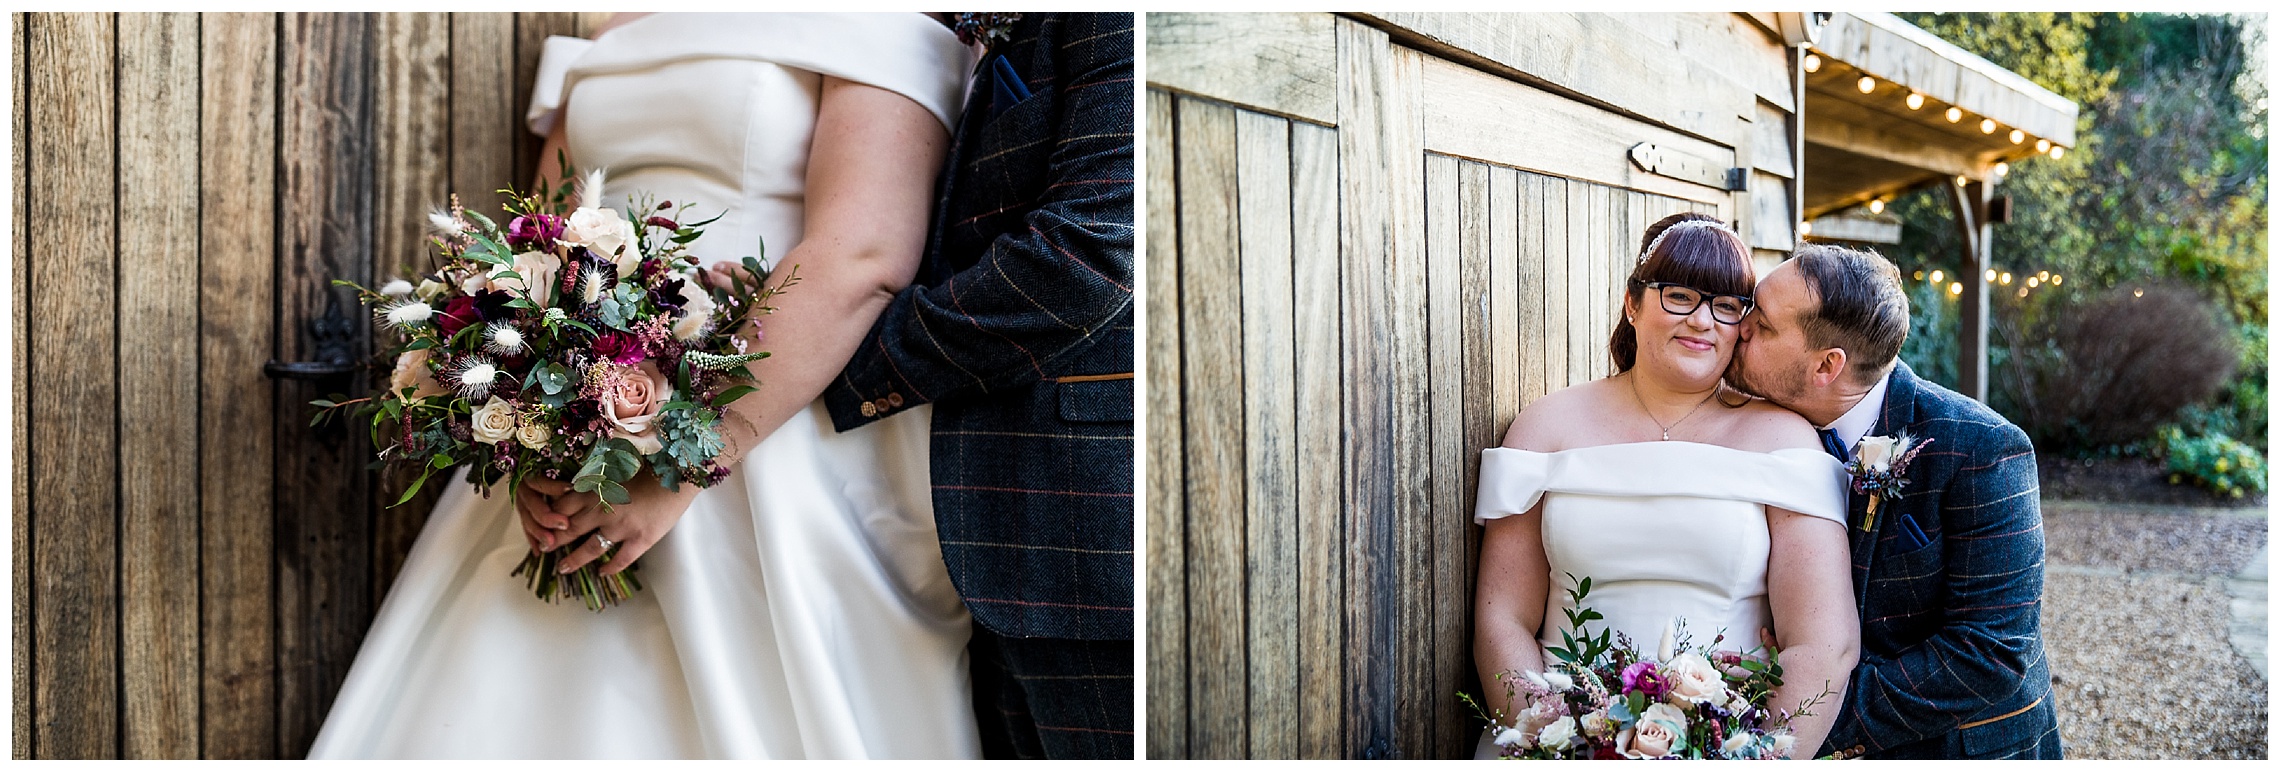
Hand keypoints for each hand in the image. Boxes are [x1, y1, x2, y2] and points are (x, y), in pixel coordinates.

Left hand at [516, 473, 702, 575]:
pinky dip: (610, 568)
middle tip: (543, 550)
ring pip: (590, 549)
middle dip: (554, 542)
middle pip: (570, 530)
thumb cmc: (651, 461)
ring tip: (563, 569)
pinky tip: (603, 573)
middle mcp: (604, 509)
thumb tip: (582, 479)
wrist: (681, 471)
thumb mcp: (617, 461)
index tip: (542, 524)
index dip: (549, 517)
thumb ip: (598, 473)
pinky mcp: (642, 538)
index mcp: (596, 488)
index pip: (562, 506)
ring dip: (574, 561)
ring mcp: (622, 527)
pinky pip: (621, 559)